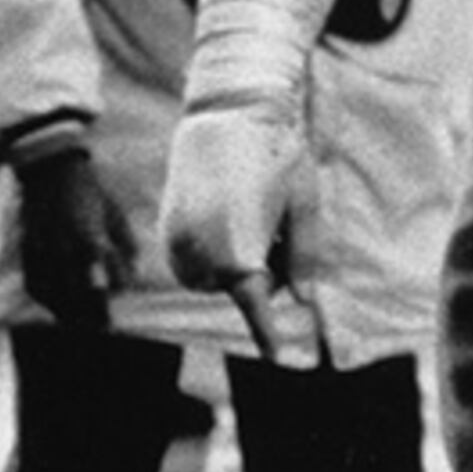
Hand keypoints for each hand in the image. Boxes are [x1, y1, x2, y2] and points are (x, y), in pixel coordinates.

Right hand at [11, 144, 136, 328]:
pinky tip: (57, 307)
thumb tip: (129, 278)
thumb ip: (124, 248)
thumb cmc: (91, 193)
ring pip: (52, 294)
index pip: (98, 283)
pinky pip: (35, 284)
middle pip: (75, 296)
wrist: (52, 169)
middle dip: (89, 315)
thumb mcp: (115, 216)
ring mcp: (42, 250)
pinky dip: (46, 299)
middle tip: (102, 328)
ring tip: (80, 324)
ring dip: (67, 313)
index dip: (105, 303)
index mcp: (88, 238)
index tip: (113, 316)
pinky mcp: (28, 250)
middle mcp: (63, 248)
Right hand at [162, 94, 314, 366]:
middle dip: (264, 268)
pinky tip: (225, 207)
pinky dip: (216, 248)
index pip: (256, 304)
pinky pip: (198, 262)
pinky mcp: (168, 236)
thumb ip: (305, 255)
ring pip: (219, 278)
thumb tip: (303, 298)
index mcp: (236, 250)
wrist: (224, 112)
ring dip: (237, 259)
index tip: (279, 359)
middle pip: (244, 288)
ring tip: (247, 208)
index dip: (269, 334)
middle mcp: (200, 255)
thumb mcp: (303, 203)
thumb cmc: (273, 153)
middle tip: (274, 221)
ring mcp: (178, 247)